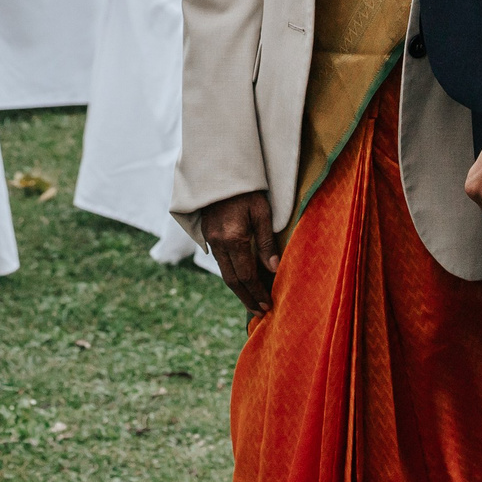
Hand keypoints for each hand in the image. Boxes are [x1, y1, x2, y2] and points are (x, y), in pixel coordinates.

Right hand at [197, 190, 278, 314]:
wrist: (220, 169)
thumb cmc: (248, 189)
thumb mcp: (262, 212)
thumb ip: (266, 243)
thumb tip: (273, 270)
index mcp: (233, 237)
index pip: (247, 275)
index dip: (257, 292)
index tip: (268, 305)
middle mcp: (219, 242)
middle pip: (233, 279)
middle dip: (247, 297)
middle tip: (260, 311)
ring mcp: (211, 238)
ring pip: (224, 272)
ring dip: (238, 289)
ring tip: (251, 301)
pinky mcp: (207, 234)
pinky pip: (220, 261)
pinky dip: (231, 274)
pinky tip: (241, 280)